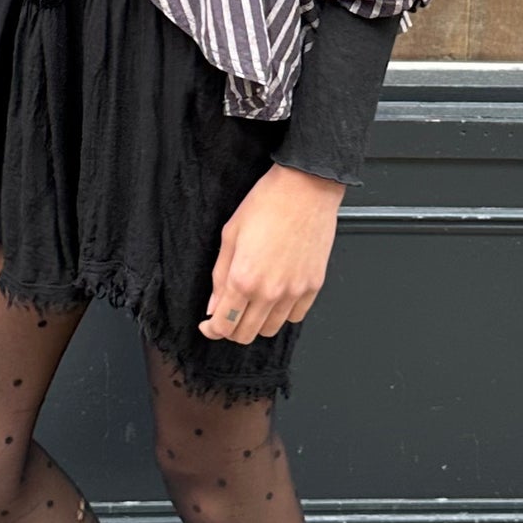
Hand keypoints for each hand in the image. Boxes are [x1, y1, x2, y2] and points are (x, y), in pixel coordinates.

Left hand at [198, 162, 343, 344]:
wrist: (305, 188)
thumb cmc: (267, 203)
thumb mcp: (230, 235)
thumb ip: (219, 276)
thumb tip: (214, 305)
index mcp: (243, 279)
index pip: (223, 325)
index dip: (211, 330)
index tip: (208, 325)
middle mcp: (269, 291)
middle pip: (245, 334)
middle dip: (231, 329)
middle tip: (228, 313)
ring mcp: (294, 291)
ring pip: (271, 330)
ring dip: (256, 323)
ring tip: (252, 304)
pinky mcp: (313, 286)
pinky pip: (295, 317)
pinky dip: (282, 314)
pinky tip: (275, 297)